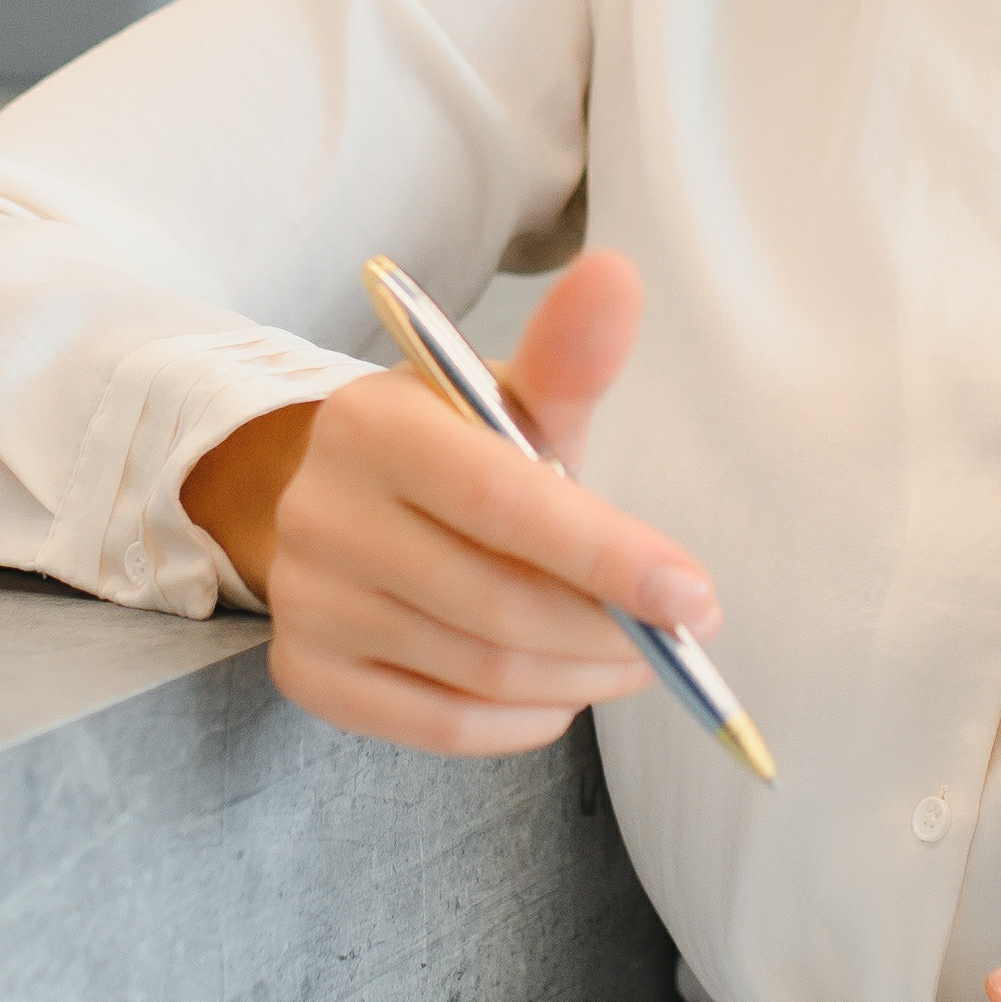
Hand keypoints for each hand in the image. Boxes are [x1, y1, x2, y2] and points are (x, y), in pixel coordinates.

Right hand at [176, 251, 721, 759]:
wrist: (341, 501)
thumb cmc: (454, 451)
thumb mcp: (507, 397)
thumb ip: (568, 357)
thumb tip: (618, 275)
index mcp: (372, 424)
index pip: (506, 503)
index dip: (610, 557)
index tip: (695, 597)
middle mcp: (321, 512)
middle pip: (498, 605)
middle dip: (607, 634)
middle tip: (670, 641)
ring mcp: (306, 599)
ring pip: (478, 671)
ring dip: (578, 680)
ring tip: (625, 661)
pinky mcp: (306, 670)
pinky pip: (438, 726)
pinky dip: (521, 724)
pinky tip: (558, 696)